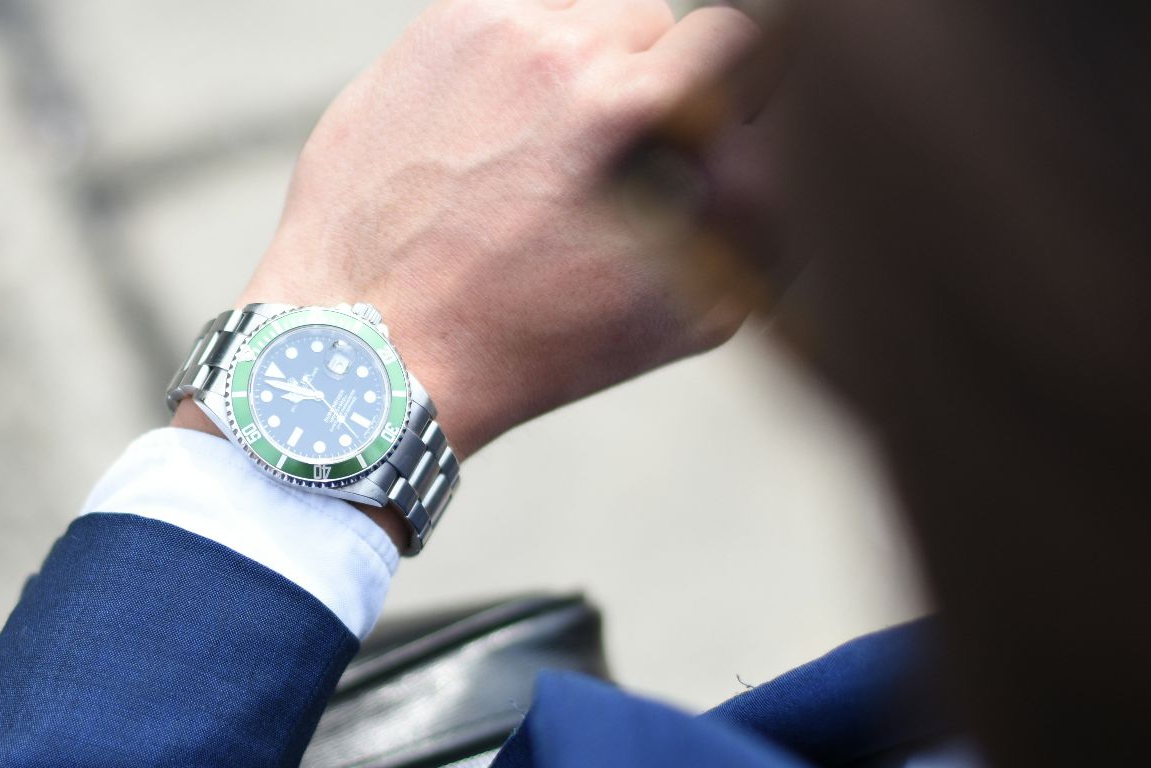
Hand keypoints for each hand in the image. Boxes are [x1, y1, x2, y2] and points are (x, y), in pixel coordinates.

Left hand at [181, 0, 762, 459]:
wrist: (372, 351)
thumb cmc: (530, 347)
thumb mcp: (687, 314)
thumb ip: (765, 222)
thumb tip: (778, 156)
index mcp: (632, 107)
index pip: (736, 39)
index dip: (729, 93)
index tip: (704, 136)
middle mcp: (557, 50)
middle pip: (649, 20)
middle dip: (647, 80)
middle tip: (614, 159)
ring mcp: (480, 34)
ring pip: (571, 12)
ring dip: (577, 65)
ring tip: (548, 154)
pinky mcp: (423, 40)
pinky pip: (499, 23)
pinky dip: (508, 67)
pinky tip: (489, 141)